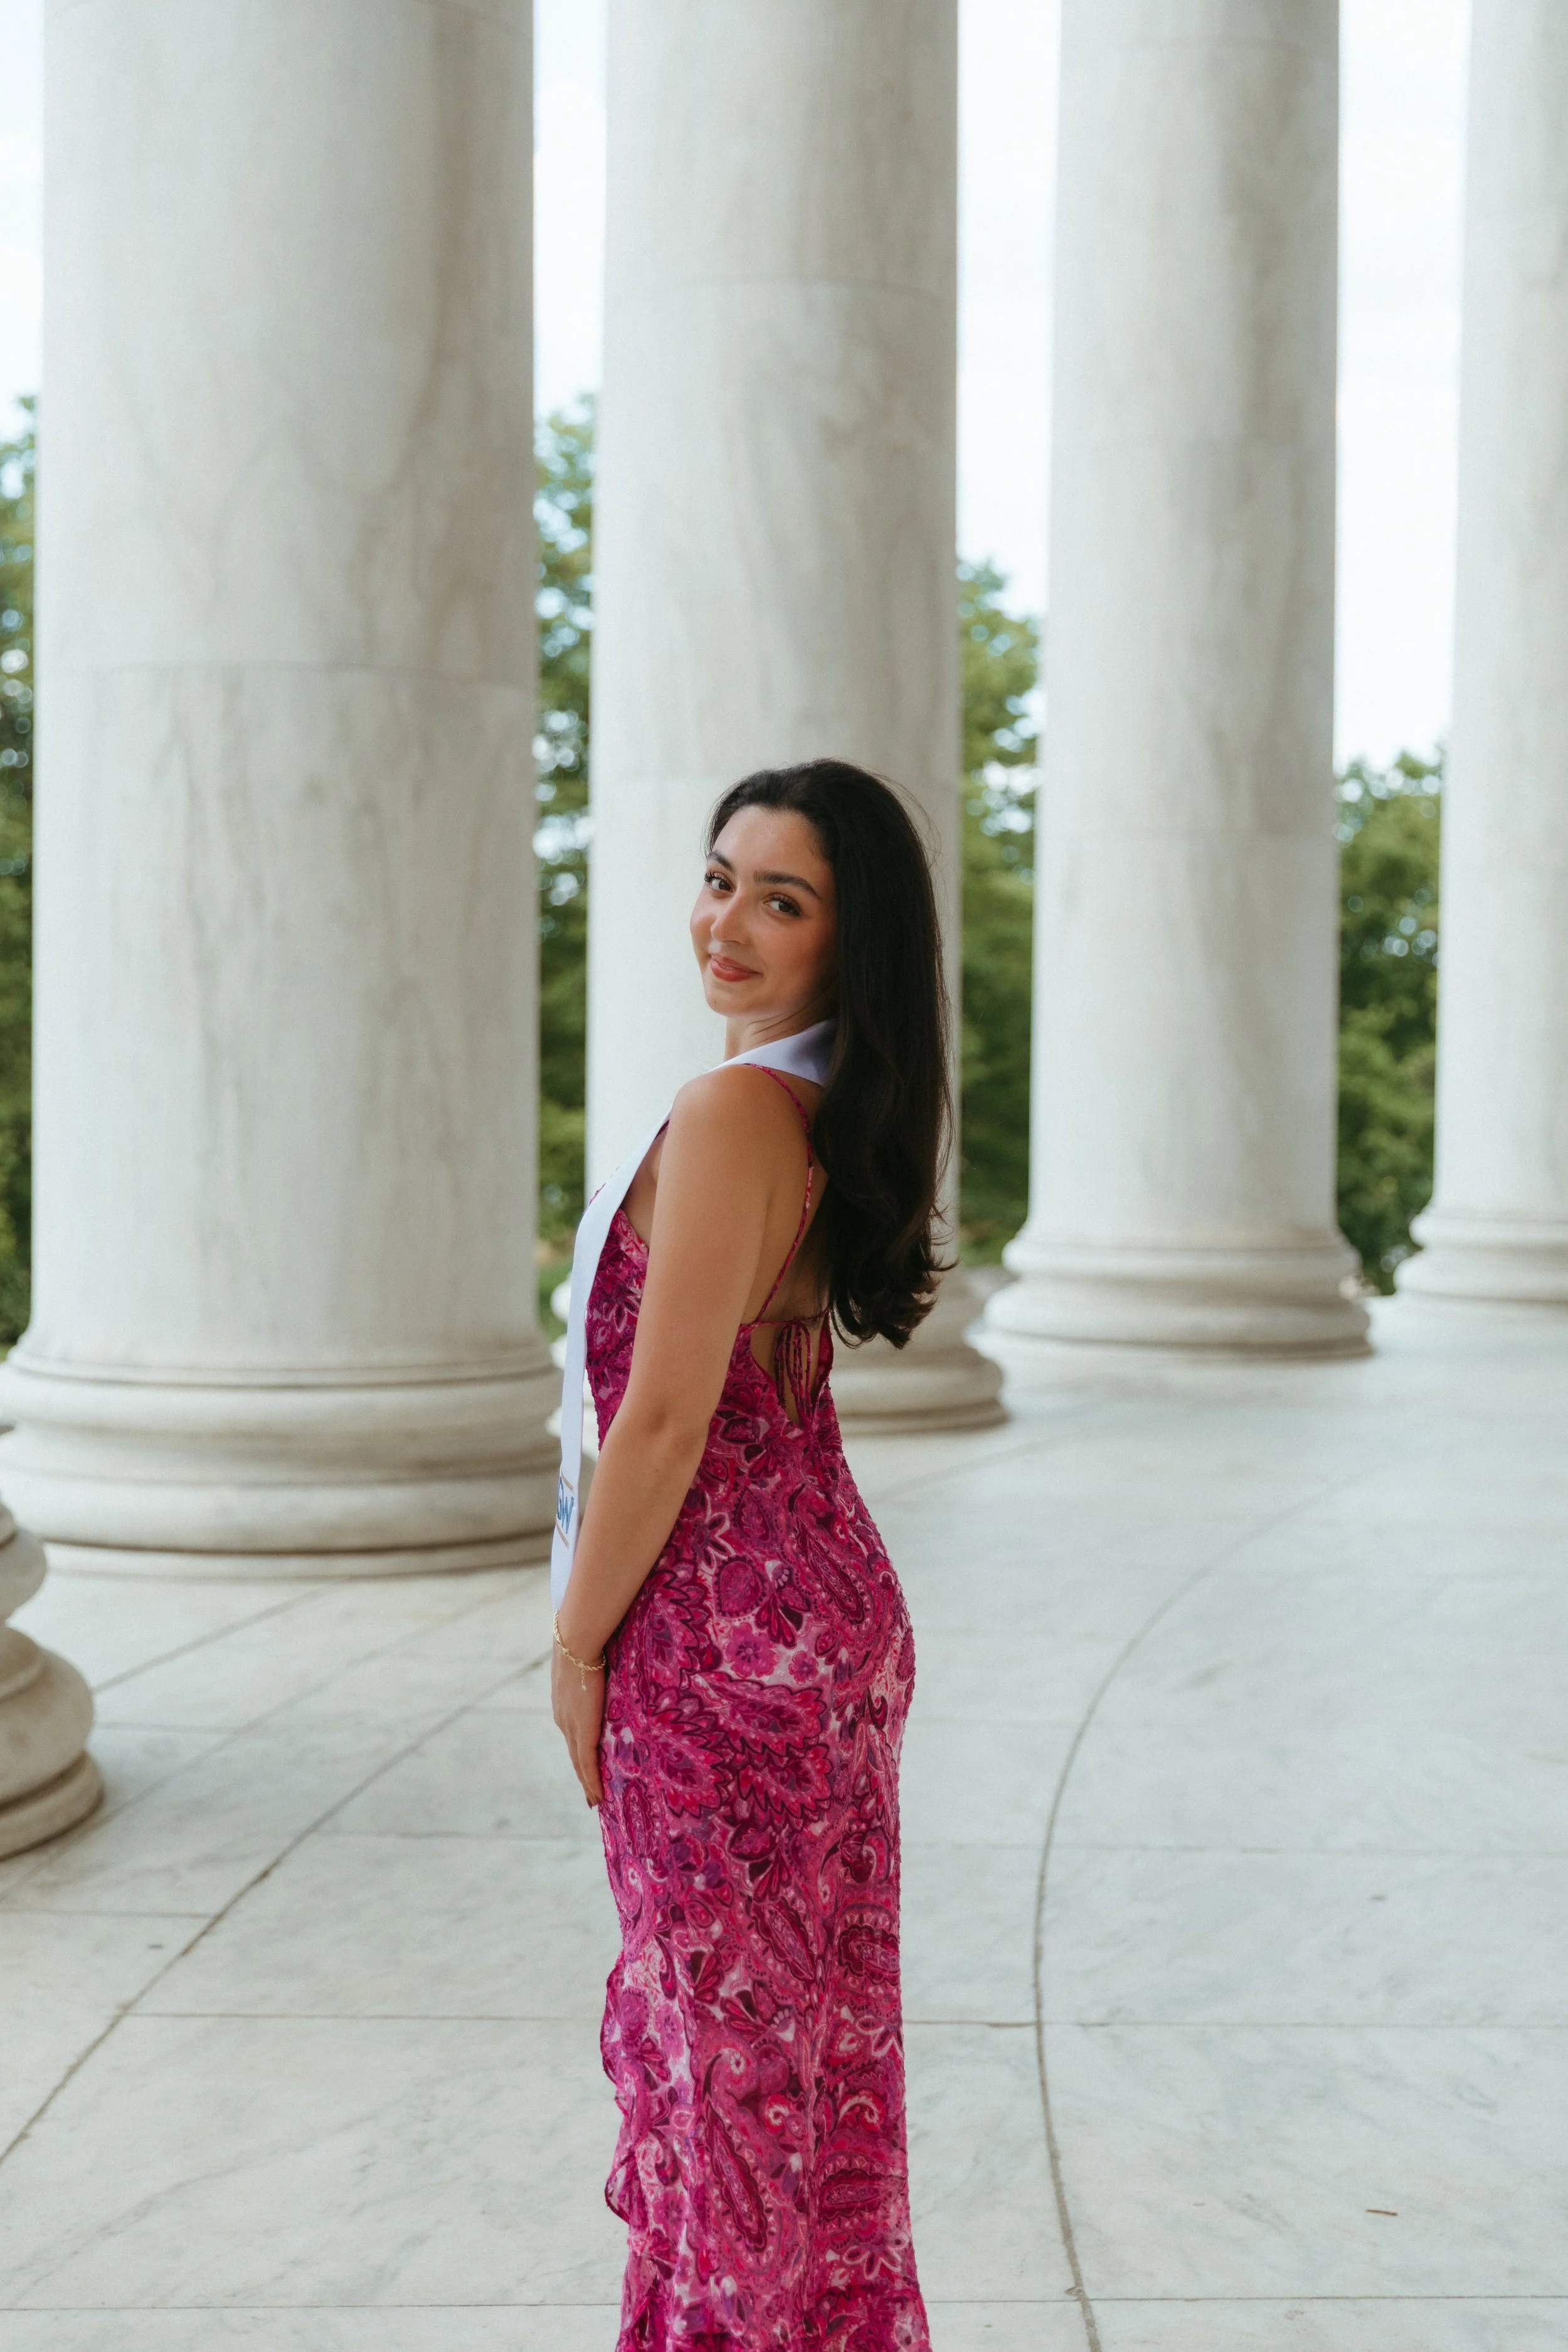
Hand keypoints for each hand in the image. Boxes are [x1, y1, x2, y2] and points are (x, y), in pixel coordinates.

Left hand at [551, 1638, 605, 1806]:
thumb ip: (596, 1672)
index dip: (580, 1754)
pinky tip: (598, 1795)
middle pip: (574, 1756)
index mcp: (564, 1706)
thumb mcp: (588, 1662)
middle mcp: (564, 1720)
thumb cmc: (586, 1643)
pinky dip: (593, 1780)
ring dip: (588, 1783)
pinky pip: (587, 1763)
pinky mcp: (583, 1730)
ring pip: (580, 1764)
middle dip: (583, 1776)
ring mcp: (571, 1727)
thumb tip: (610, 1664)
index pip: (573, 1736)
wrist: (576, 1642)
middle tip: (591, 1795)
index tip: (586, 1768)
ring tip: (596, 1800)